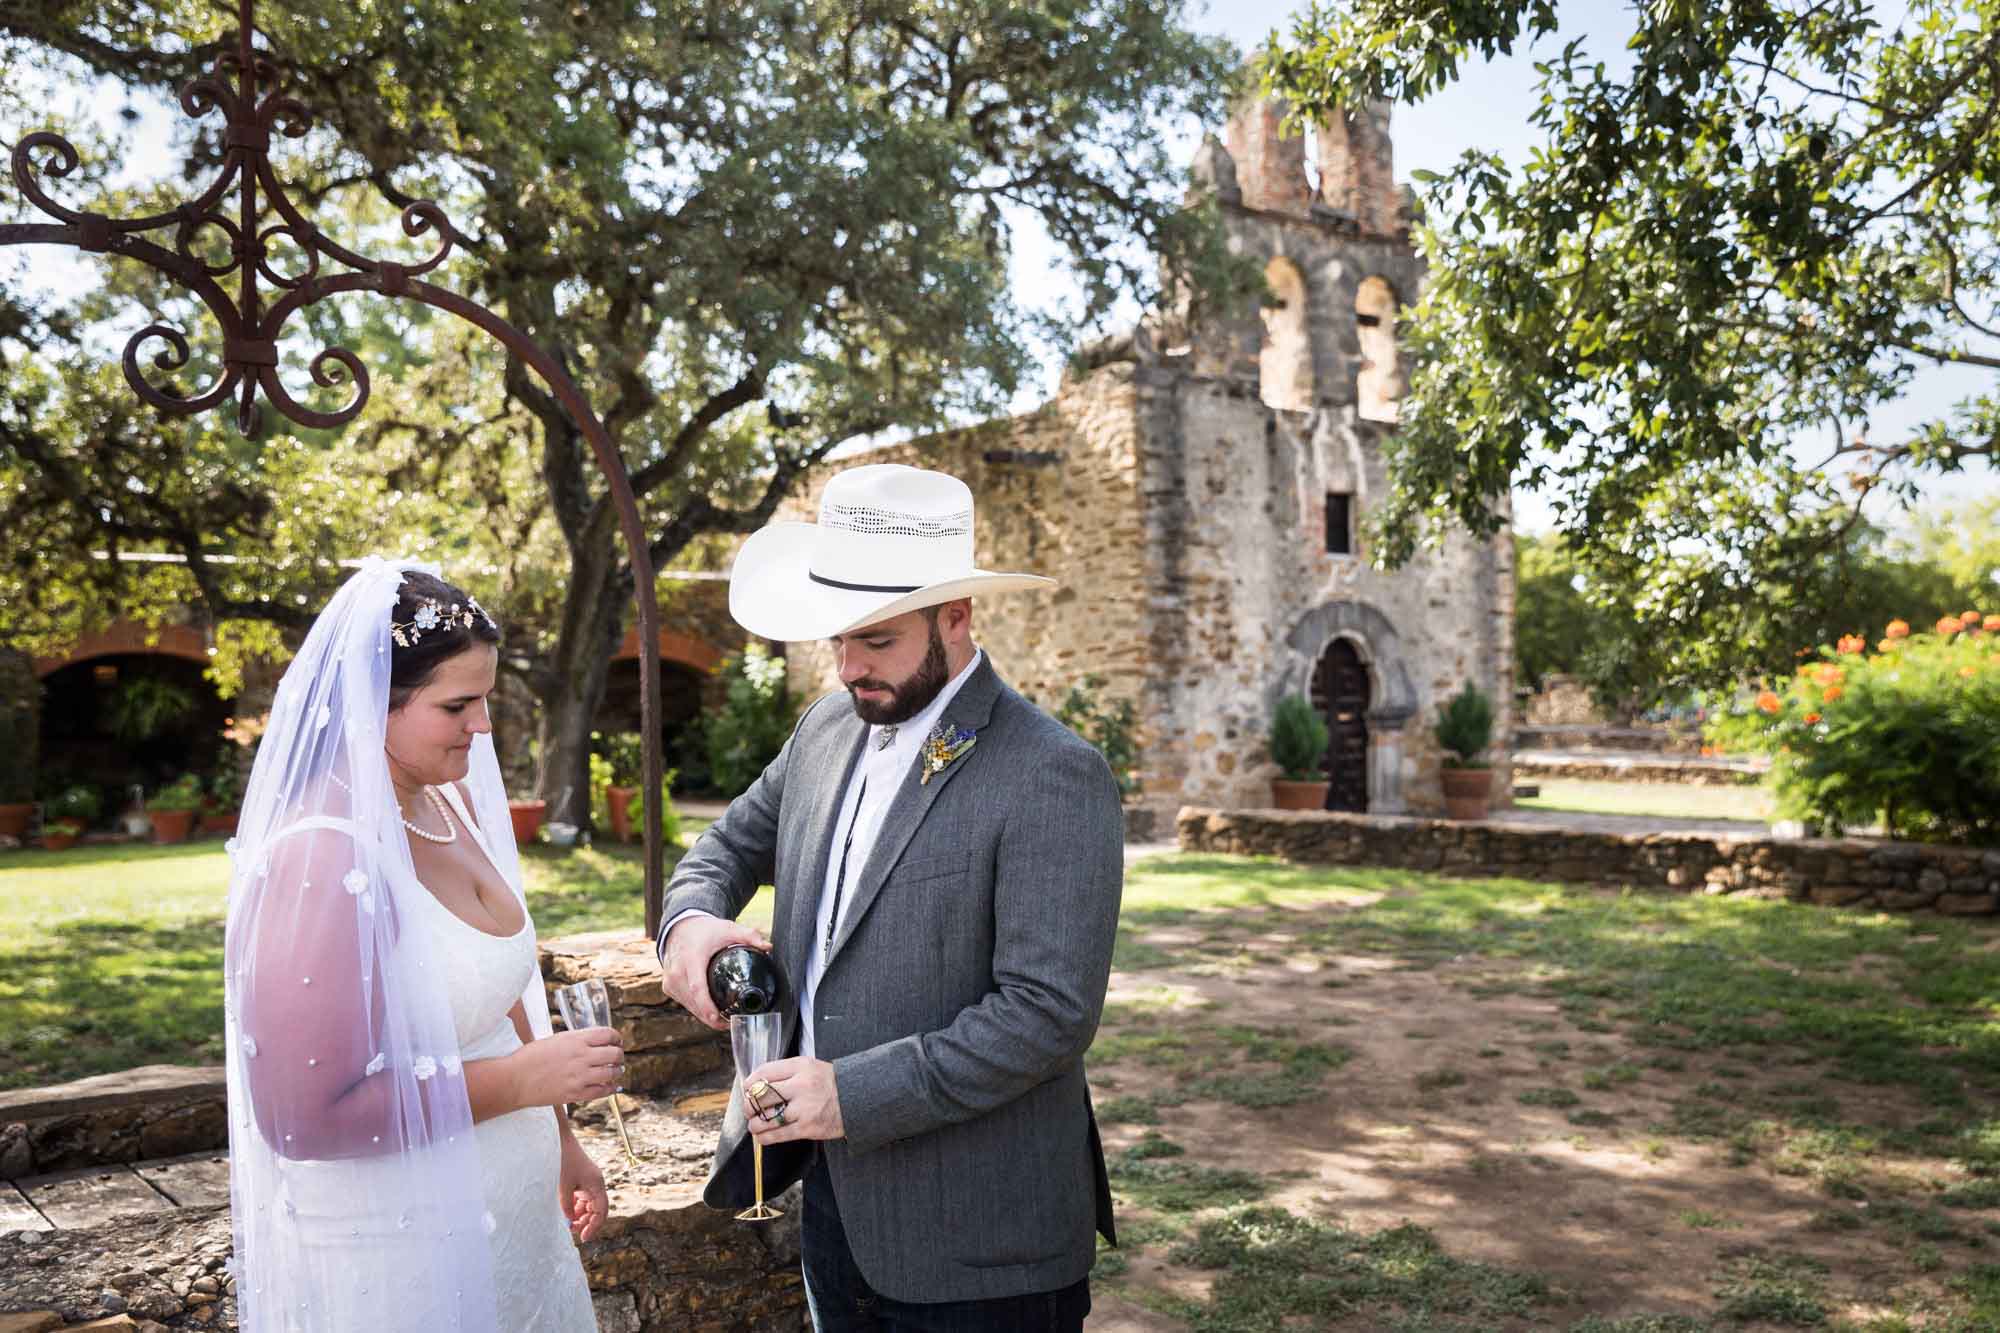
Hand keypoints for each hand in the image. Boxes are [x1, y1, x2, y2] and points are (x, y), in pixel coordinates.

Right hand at [507, 1028, 623, 1109]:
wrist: (515, 1079)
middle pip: (615, 1054)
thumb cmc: (531, 1057)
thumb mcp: (556, 1040)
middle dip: (619, 1055)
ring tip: (615, 1072)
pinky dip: (609, 1088)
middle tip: (617, 1058)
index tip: (616, 1042)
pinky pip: (602, 1091)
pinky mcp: (576, 1094)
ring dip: (616, 1072)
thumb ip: (577, 1040)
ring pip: (612, 1073)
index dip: (616, 1038)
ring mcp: (580, 1076)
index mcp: (576, 1039)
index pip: (608, 1034)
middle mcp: (581, 1056)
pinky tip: (609, 1086)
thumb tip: (596, 1042)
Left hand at [559, 1129, 608, 1242]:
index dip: (595, 1226)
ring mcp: (588, 1182)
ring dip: (580, 1215)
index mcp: (596, 1184)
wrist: (558, 1140)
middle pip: (597, 1209)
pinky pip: (582, 1199)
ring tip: (567, 1223)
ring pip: (589, 1205)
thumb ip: (567, 1205)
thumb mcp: (563, 1186)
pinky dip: (575, 1207)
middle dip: (586, 1222)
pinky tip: (565, 1212)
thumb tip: (569, 1222)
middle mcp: (595, 1184)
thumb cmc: (562, 1160)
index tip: (584, 1237)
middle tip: (572, 1232)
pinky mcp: (581, 1180)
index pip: (602, 1211)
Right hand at [661, 913, 770, 1029]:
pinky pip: (684, 1003)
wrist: (680, 928)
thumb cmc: (705, 931)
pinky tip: (709, 1011)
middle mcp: (676, 972)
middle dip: (712, 1017)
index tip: (719, 1019)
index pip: (697, 988)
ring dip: (704, 1015)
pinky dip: (696, 1008)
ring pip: (689, 1006)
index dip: (707, 1007)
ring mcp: (670, 981)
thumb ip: (749, 936)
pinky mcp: (668, 987)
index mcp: (691, 959)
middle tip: (731, 1023)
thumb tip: (768, 947)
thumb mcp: (728, 929)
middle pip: (694, 1002)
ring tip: (723, 1020)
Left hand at [744, 1057, 843, 1144]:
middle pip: (762, 1096)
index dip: (750, 1083)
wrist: (858, 1098)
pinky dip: (765, 1137)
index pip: (764, 1073)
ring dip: (755, 1124)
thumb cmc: (829, 1082)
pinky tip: (763, 1136)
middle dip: (749, 1105)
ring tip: (755, 1124)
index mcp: (801, 1067)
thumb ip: (785, 1071)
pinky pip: (778, 1135)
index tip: (747, 1090)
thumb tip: (756, 1084)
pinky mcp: (808, 1128)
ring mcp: (804, 1109)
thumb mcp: (809, 1066)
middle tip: (749, 1109)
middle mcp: (802, 1086)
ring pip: (766, 1118)